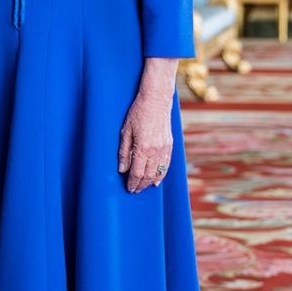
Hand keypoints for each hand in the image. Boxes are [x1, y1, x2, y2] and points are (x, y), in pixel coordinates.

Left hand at [118, 58, 178, 192]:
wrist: (156, 100)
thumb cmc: (138, 113)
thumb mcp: (125, 131)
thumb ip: (123, 152)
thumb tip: (122, 169)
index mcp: (142, 148)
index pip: (137, 173)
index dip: (132, 182)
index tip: (129, 188)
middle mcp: (155, 151)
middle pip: (148, 175)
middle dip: (141, 185)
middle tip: (134, 190)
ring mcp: (164, 148)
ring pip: (158, 172)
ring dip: (150, 182)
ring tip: (143, 187)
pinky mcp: (170, 145)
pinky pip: (166, 165)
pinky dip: (161, 174)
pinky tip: (157, 180)